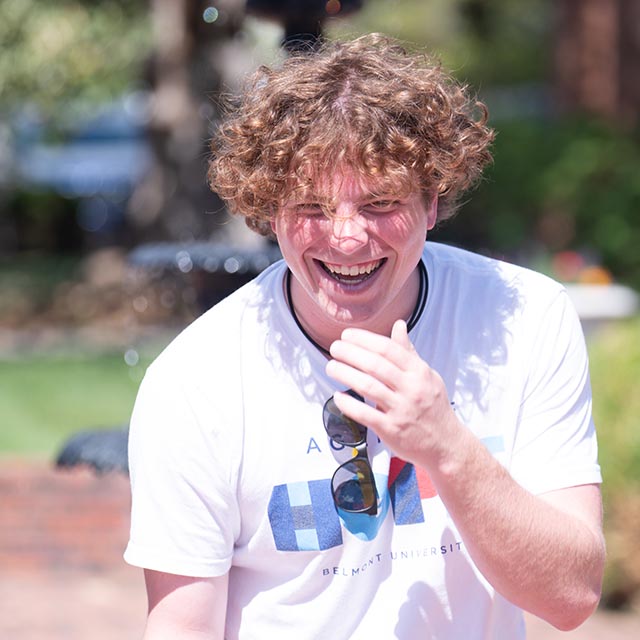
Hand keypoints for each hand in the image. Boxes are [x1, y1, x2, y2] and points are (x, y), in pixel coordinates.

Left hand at [325, 319, 460, 467]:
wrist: (446, 444)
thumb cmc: (433, 407)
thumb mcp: (426, 376)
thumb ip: (408, 352)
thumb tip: (398, 325)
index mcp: (419, 372)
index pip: (388, 349)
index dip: (364, 339)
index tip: (347, 335)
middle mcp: (411, 389)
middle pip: (375, 365)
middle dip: (350, 353)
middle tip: (334, 348)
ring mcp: (401, 410)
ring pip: (368, 387)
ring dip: (345, 374)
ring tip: (331, 367)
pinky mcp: (391, 430)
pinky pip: (365, 414)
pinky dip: (348, 404)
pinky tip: (338, 396)